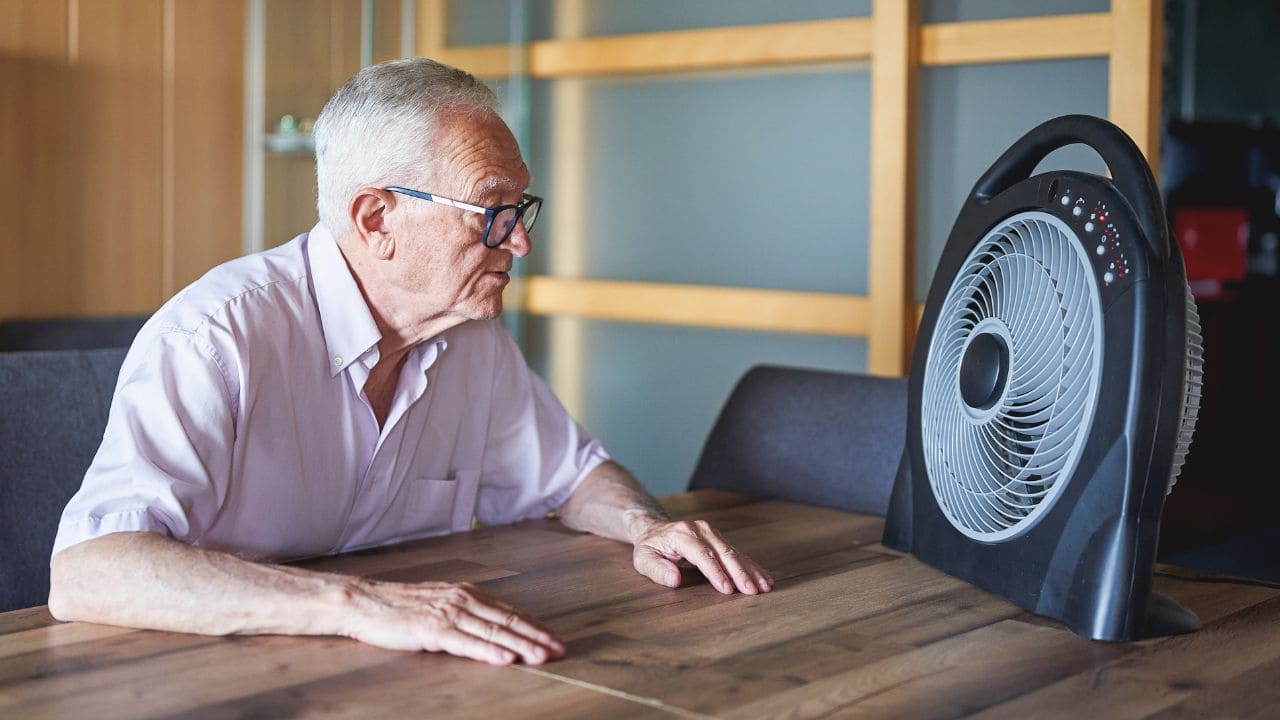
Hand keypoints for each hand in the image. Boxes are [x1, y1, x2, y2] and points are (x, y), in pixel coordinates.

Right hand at [340, 579, 563, 664]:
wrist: (364, 601)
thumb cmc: (400, 606)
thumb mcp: (440, 603)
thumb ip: (467, 613)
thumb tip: (492, 627)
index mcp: (468, 593)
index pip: (509, 611)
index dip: (535, 626)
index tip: (555, 639)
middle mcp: (463, 599)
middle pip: (508, 620)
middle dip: (537, 636)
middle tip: (560, 650)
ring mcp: (449, 613)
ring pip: (493, 632)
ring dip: (521, 645)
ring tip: (542, 656)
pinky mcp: (432, 629)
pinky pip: (467, 642)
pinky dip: (489, 651)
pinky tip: (505, 659)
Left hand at [631, 519, 772, 594]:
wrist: (655, 529)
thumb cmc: (650, 547)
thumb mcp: (643, 559)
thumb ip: (658, 570)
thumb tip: (675, 580)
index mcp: (683, 534)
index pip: (703, 555)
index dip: (716, 573)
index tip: (727, 589)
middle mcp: (701, 530)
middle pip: (724, 553)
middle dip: (740, 573)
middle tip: (752, 591)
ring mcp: (712, 533)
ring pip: (735, 553)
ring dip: (751, 570)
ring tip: (765, 586)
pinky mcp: (719, 539)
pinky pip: (737, 553)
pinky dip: (751, 566)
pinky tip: (764, 578)